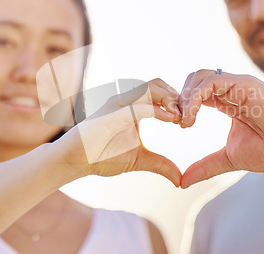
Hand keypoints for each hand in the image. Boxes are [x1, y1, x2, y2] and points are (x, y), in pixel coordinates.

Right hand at [57, 78, 182, 186]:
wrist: (74, 161)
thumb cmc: (101, 156)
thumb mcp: (140, 160)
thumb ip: (161, 165)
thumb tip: (180, 179)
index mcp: (133, 107)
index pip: (160, 92)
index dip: (177, 102)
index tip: (189, 119)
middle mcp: (126, 101)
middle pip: (158, 84)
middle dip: (176, 96)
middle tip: (188, 116)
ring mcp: (117, 105)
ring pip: (149, 88)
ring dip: (169, 99)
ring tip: (180, 117)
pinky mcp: (111, 115)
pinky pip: (138, 106)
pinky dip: (156, 110)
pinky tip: (169, 120)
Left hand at [178, 70, 263, 187]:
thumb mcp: (230, 158)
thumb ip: (206, 165)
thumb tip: (182, 181)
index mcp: (226, 101)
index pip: (195, 92)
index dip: (181, 106)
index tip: (177, 125)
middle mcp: (230, 89)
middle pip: (193, 79)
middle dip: (179, 98)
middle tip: (176, 121)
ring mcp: (237, 84)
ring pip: (199, 76)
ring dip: (185, 97)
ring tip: (184, 121)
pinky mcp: (243, 84)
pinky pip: (210, 82)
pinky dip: (194, 97)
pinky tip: (192, 117)